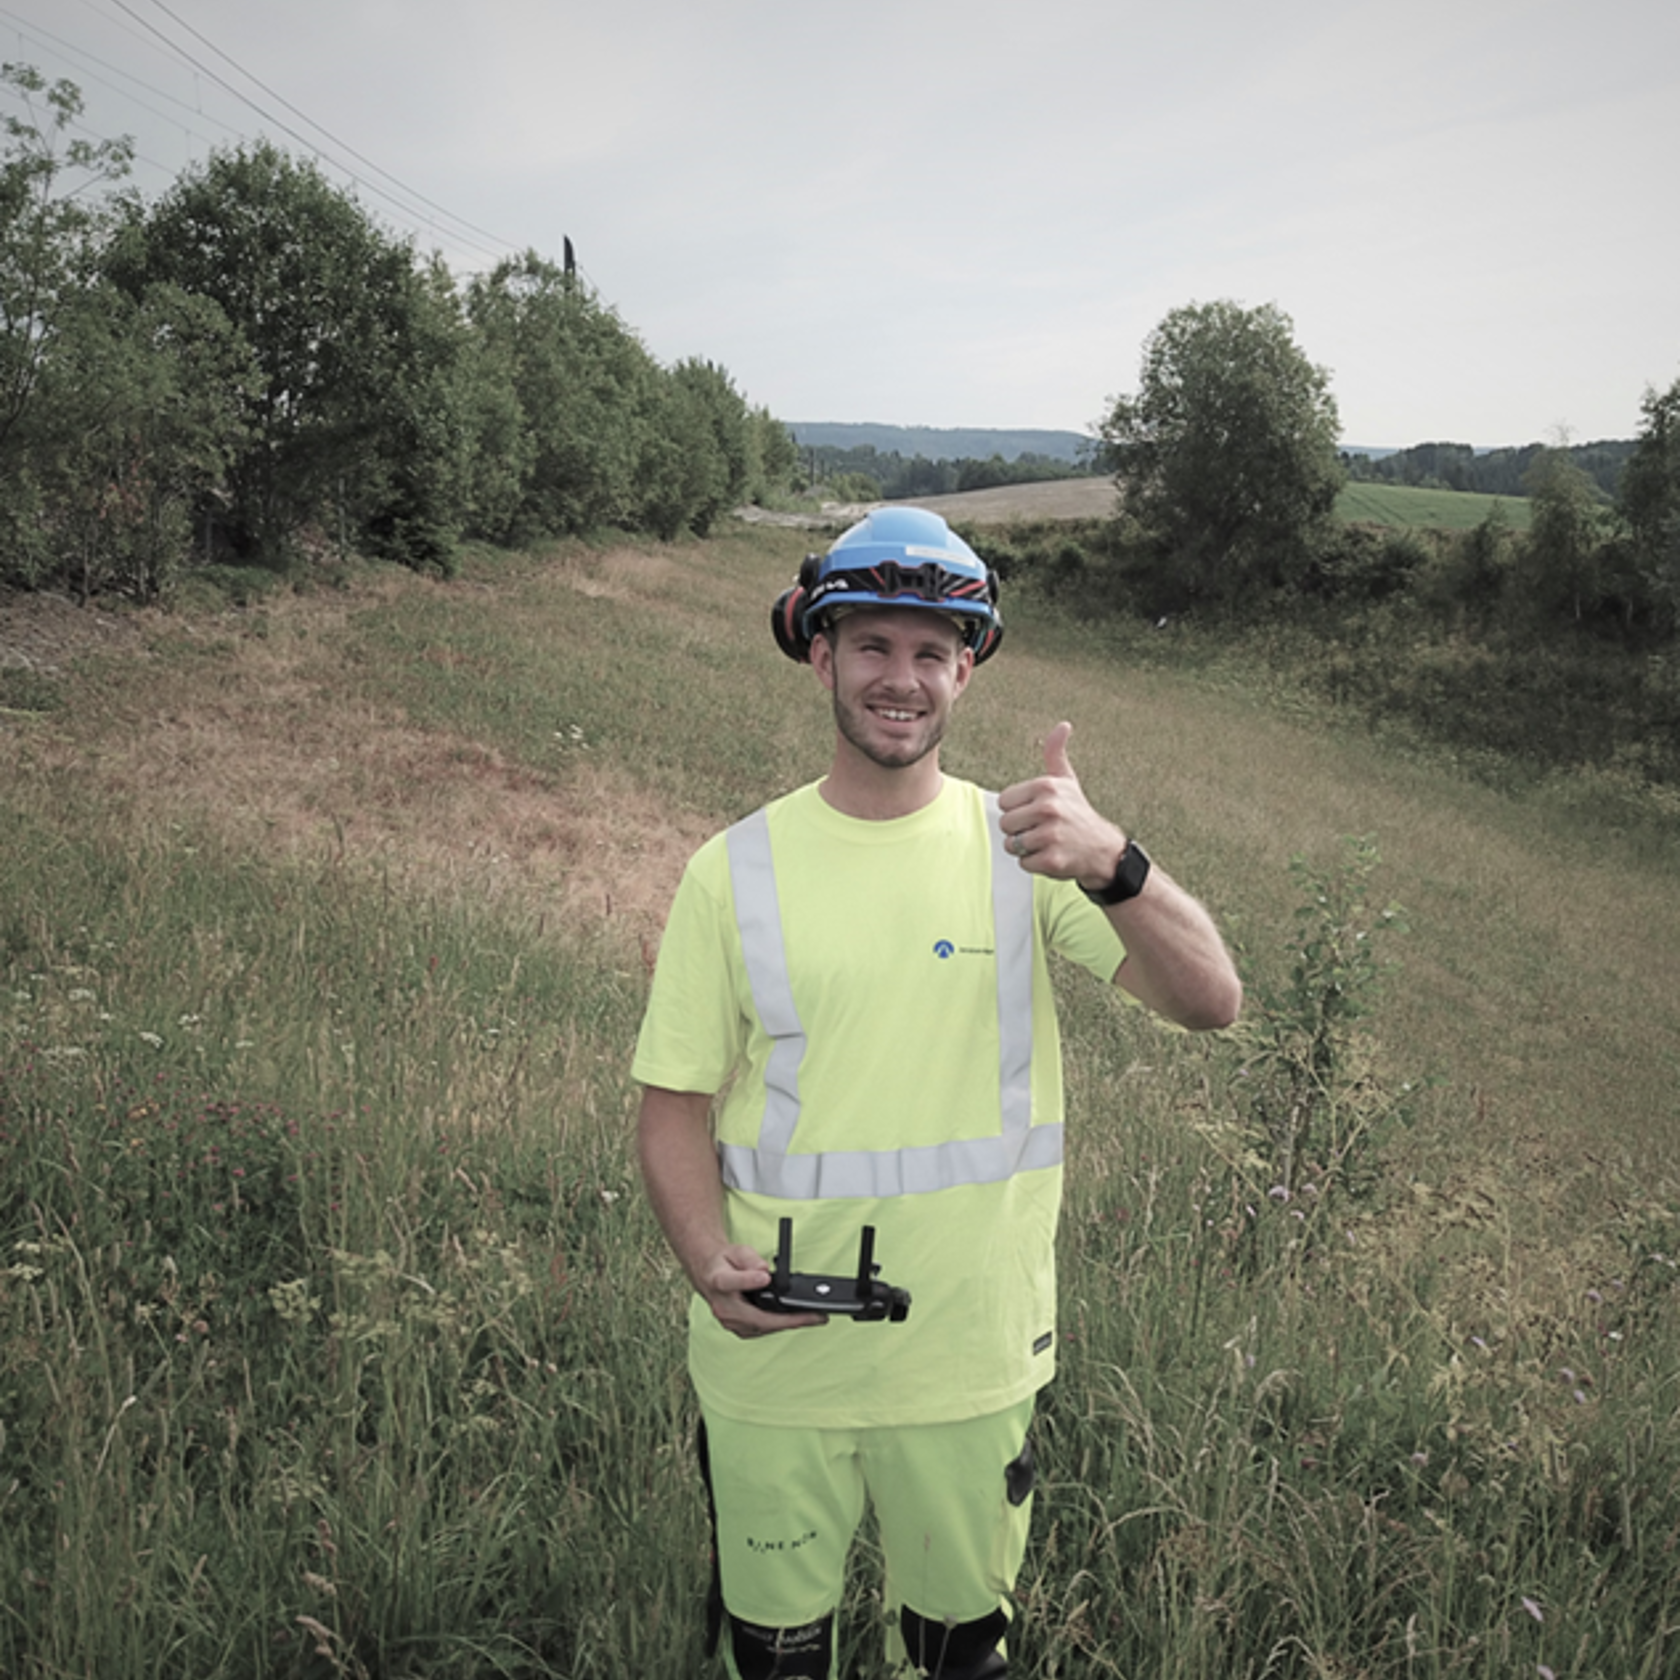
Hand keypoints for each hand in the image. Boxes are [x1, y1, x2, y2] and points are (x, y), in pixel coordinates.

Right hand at [699, 1243, 827, 1338]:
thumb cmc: (724, 1262)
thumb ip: (750, 1259)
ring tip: (813, 1319)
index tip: (764, 1278)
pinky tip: (797, 1320)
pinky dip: (780, 1325)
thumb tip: (764, 1272)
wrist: (709, 1274)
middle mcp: (721, 1306)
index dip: (747, 1281)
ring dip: (788, 1324)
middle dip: (787, 1319)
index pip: (730, 1282)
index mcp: (718, 1281)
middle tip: (814, 1317)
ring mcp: (728, 1321)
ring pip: (761, 1327)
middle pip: (755, 1317)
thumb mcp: (736, 1250)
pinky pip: (761, 1329)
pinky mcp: (737, 1328)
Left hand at [997, 721, 1127, 891]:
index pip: (1004, 801)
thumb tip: (1063, 726)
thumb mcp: (1067, 780)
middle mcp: (1048, 808)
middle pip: (1005, 823)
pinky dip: (1034, 863)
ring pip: (1011, 844)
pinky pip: (1023, 863)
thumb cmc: (1078, 813)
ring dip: (1026, 847)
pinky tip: (1051, 854)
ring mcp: (1050, 835)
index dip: (1018, 809)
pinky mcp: (1051, 860)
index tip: (1037, 811)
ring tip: (1046, 842)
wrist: (1103, 849)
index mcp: (1046, 787)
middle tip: (1042, 828)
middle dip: (1020, 829)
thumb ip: (1055, 753)